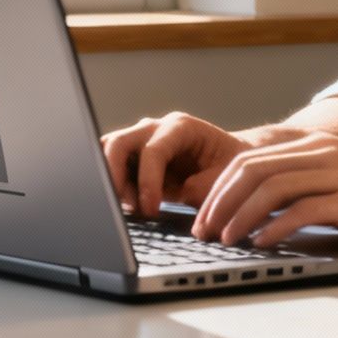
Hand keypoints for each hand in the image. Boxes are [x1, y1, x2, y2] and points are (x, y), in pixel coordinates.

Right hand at [100, 112, 256, 217]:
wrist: (231, 160)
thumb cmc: (228, 168)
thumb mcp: (219, 182)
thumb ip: (191, 190)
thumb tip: (158, 203)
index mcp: (181, 127)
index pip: (152, 150)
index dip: (148, 182)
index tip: (150, 210)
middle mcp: (156, 128)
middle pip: (119, 143)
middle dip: (115, 177)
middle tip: (128, 208)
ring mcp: (141, 138)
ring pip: (107, 150)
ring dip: (111, 180)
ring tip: (129, 206)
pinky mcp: (133, 155)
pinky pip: (109, 163)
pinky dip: (112, 183)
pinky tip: (127, 202)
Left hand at [191, 131, 337, 249]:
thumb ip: (310, 188)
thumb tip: (264, 212)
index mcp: (319, 146)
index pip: (251, 160)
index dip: (219, 187)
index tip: (203, 215)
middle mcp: (325, 152)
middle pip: (252, 170)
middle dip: (218, 201)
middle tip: (203, 230)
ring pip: (270, 187)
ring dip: (239, 215)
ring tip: (225, 240)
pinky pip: (302, 209)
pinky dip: (274, 227)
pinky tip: (262, 244)